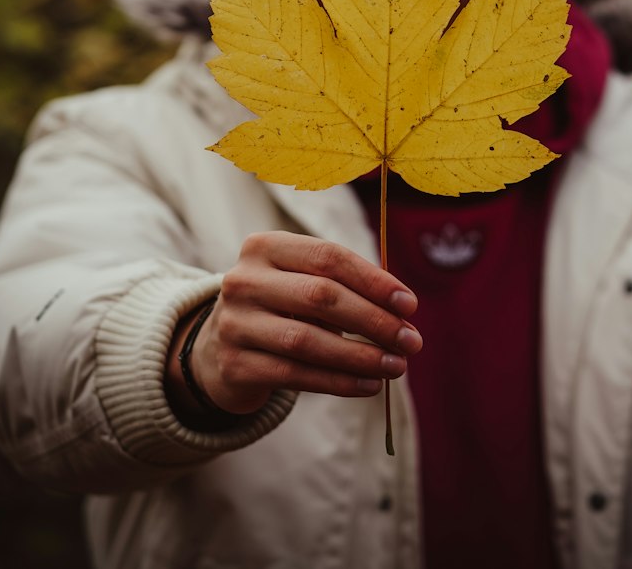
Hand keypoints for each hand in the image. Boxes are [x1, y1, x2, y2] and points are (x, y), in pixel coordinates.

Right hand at [167, 231, 420, 417]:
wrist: (219, 348)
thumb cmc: (280, 307)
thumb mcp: (301, 283)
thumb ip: (345, 288)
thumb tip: (403, 312)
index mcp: (264, 246)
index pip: (328, 257)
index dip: (374, 281)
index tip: (410, 304)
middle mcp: (244, 279)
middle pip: (322, 296)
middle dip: (374, 320)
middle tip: (412, 340)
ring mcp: (235, 322)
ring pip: (309, 341)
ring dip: (361, 356)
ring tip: (397, 366)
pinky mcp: (235, 364)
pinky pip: (297, 375)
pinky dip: (339, 382)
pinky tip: (369, 385)